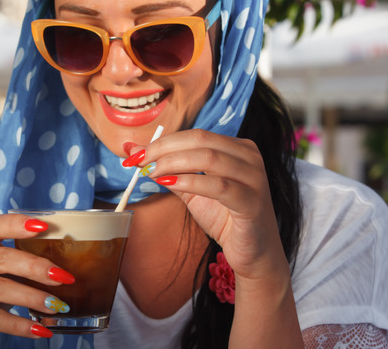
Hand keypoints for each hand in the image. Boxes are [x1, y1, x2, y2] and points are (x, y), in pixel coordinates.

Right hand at [0, 214, 73, 347]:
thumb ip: (16, 258)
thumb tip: (60, 266)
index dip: (18, 224)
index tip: (44, 226)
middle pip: (2, 259)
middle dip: (36, 267)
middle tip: (63, 276)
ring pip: (0, 289)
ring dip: (33, 298)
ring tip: (57, 305)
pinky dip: (20, 325)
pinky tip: (40, 330)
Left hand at [129, 129, 285, 278]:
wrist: (253, 253)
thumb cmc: (225, 218)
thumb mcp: (192, 190)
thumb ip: (167, 169)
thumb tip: (132, 150)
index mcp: (237, 148)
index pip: (195, 135)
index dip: (163, 141)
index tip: (135, 154)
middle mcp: (249, 157)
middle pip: (201, 140)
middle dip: (164, 149)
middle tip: (140, 161)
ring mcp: (254, 178)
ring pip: (209, 158)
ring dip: (173, 163)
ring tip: (152, 173)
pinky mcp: (253, 201)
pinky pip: (219, 186)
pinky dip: (190, 182)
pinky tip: (170, 185)